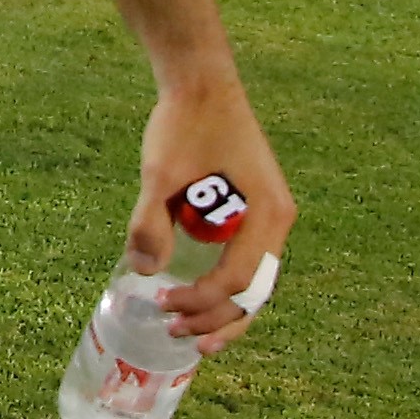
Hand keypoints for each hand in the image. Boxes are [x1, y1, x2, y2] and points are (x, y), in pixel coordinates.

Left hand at [129, 78, 295, 351]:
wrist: (201, 82)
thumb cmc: (184, 123)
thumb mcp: (160, 173)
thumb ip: (149, 222)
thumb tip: (142, 271)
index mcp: (267, 212)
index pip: (237, 277)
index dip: (201, 300)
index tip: (162, 302)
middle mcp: (277, 219)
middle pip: (256, 289)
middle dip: (220, 319)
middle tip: (180, 336)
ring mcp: (270, 215)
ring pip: (255, 280)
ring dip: (224, 309)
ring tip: (192, 333)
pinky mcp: (255, 209)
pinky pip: (246, 259)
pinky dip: (226, 285)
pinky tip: (198, 299)